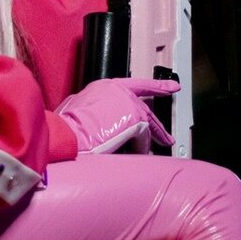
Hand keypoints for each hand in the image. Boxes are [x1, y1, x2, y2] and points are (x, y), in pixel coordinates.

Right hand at [55, 77, 177, 154]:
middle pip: (146, 109)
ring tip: (146, 154)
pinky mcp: (136, 119)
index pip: (137, 84)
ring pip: (148, 124)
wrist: (69, 132)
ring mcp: (129, 103)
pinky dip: (139, 149)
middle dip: (158, 127)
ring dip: (150, 141)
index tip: (172, 87)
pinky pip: (144, 138)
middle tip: (167, 139)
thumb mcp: (78, 107)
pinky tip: (134, 155)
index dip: (157, 86)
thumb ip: (94, 108)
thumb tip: (99, 120)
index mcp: (106, 86)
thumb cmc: (67, 124)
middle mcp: (120, 91)